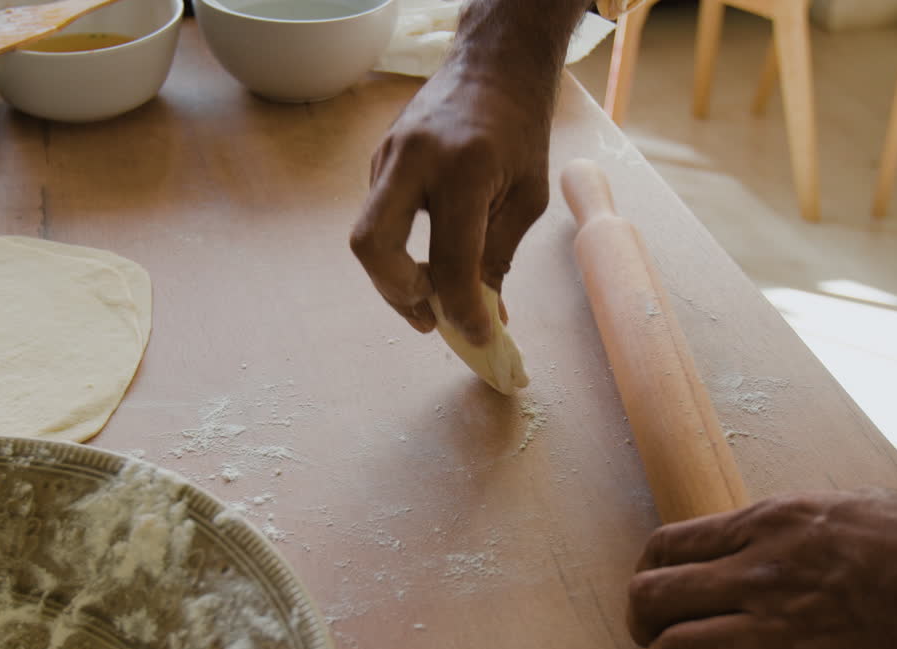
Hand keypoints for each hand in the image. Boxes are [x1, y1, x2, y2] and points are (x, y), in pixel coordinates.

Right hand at [349, 57, 551, 344]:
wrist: (492, 64)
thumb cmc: (520, 128)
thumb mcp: (526, 195)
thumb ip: (498, 256)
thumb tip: (482, 316)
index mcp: (462, 168)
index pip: (451, 259)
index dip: (461, 309)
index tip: (478, 336)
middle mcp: (413, 160)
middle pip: (372, 246)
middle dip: (396, 294)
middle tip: (429, 318)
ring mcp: (387, 157)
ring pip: (370, 237)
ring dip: (396, 279)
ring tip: (433, 300)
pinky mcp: (378, 161)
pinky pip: (380, 219)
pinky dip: (399, 251)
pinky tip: (428, 260)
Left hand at [628, 490, 896, 648]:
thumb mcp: (839, 508)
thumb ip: (779, 527)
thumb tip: (742, 541)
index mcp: (767, 525)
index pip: (666, 546)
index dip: (646, 574)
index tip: (652, 594)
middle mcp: (762, 574)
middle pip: (655, 598)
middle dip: (643, 622)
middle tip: (652, 639)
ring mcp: (786, 632)